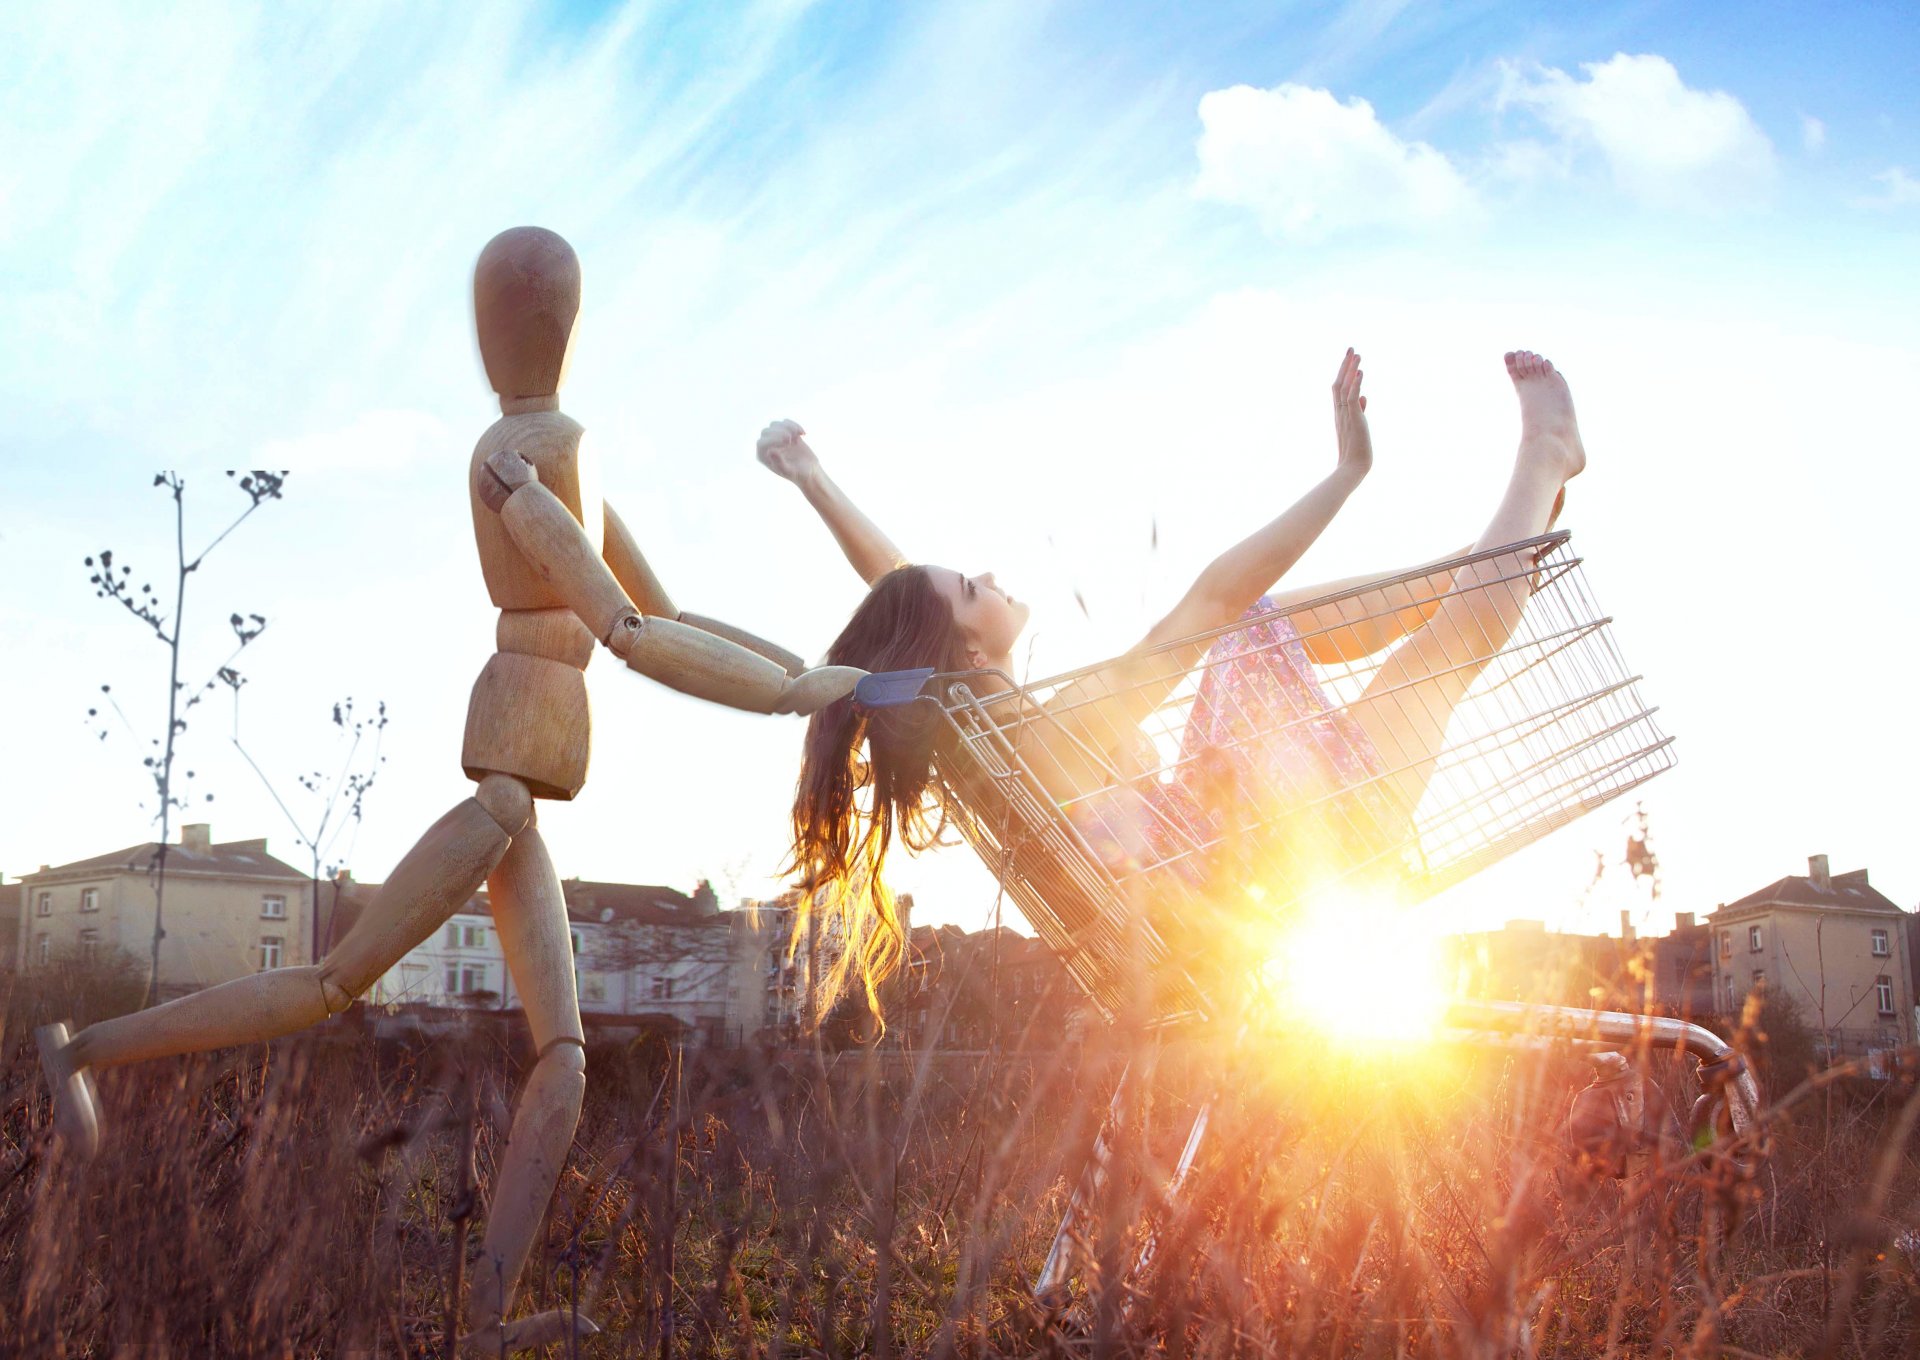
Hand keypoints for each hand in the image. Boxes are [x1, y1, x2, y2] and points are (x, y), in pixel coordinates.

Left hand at [755, 419, 819, 485]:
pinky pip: (785, 422)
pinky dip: (794, 425)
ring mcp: (776, 439)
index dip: (773, 439)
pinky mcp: (785, 433)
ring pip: (775, 425)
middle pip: (766, 431)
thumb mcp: (790, 471)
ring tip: (798, 435)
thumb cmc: (798, 474)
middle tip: (791, 439)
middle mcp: (767, 446)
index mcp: (763, 457)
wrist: (810, 471)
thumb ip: (779, 463)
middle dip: (779, 432)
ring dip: (787, 427)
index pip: (761, 443)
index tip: (787, 441)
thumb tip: (770, 451)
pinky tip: (803, 434)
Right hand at [1331, 348, 1371, 476]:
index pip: (1339, 389)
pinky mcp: (1354, 419)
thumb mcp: (1359, 426)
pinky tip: (1360, 371)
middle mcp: (1340, 412)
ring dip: (1351, 370)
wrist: (1353, 468)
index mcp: (1340, 414)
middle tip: (1351, 348)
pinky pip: (1352, 398)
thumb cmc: (1357, 451)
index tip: (1350, 358)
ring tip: (1357, 354)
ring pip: (1345, 388)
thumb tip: (1364, 397)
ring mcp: (1345, 415)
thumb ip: (1360, 410)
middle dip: (1345, 365)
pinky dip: (1356, 384)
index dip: (1343, 372)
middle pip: (1339, 383)